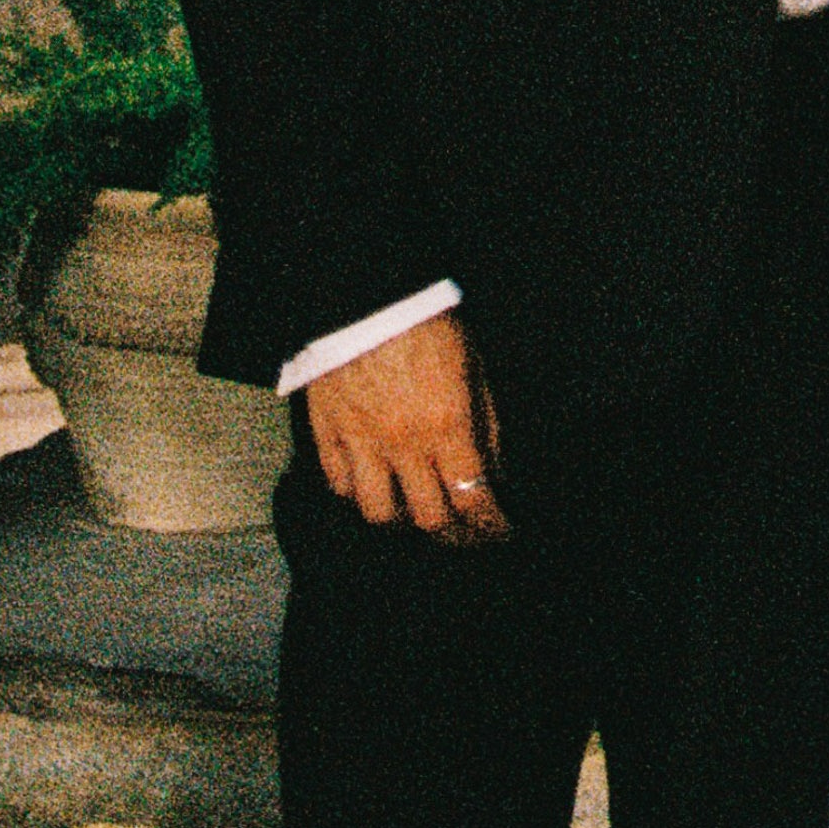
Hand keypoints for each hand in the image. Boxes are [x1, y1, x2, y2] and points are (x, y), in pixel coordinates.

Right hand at [302, 307, 506, 540]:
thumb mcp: (475, 366)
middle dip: (454, 536)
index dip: (491, 526)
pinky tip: (374, 488)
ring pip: (378, 513)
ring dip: (402, 522)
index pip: (473, 499)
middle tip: (465, 535)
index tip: (501, 533)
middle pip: (428, 518)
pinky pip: (339, 486)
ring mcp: (361, 442)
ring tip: (416, 515)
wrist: (368, 291)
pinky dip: (358, 496)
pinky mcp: (327, 432)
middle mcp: (403, 443)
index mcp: (447, 424)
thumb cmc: (428, 322)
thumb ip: (486, 423)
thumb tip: (495, 471)